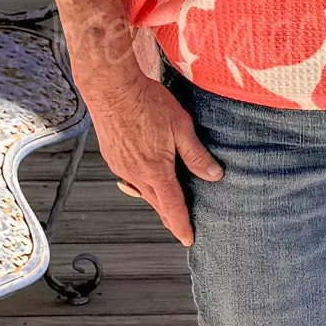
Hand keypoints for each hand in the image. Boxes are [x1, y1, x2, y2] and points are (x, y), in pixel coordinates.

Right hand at [81, 70, 221, 246]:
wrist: (111, 88)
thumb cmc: (145, 103)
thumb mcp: (181, 127)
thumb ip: (196, 155)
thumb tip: (214, 175)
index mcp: (155, 171)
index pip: (172, 207)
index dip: (181, 224)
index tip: (188, 238)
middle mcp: (135, 174)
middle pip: (156, 203)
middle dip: (168, 216)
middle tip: (179, 226)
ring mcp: (120, 166)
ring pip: (141, 191)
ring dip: (154, 199)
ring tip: (165, 203)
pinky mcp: (112, 156)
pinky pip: (129, 178)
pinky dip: (141, 183)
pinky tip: (146, 176)